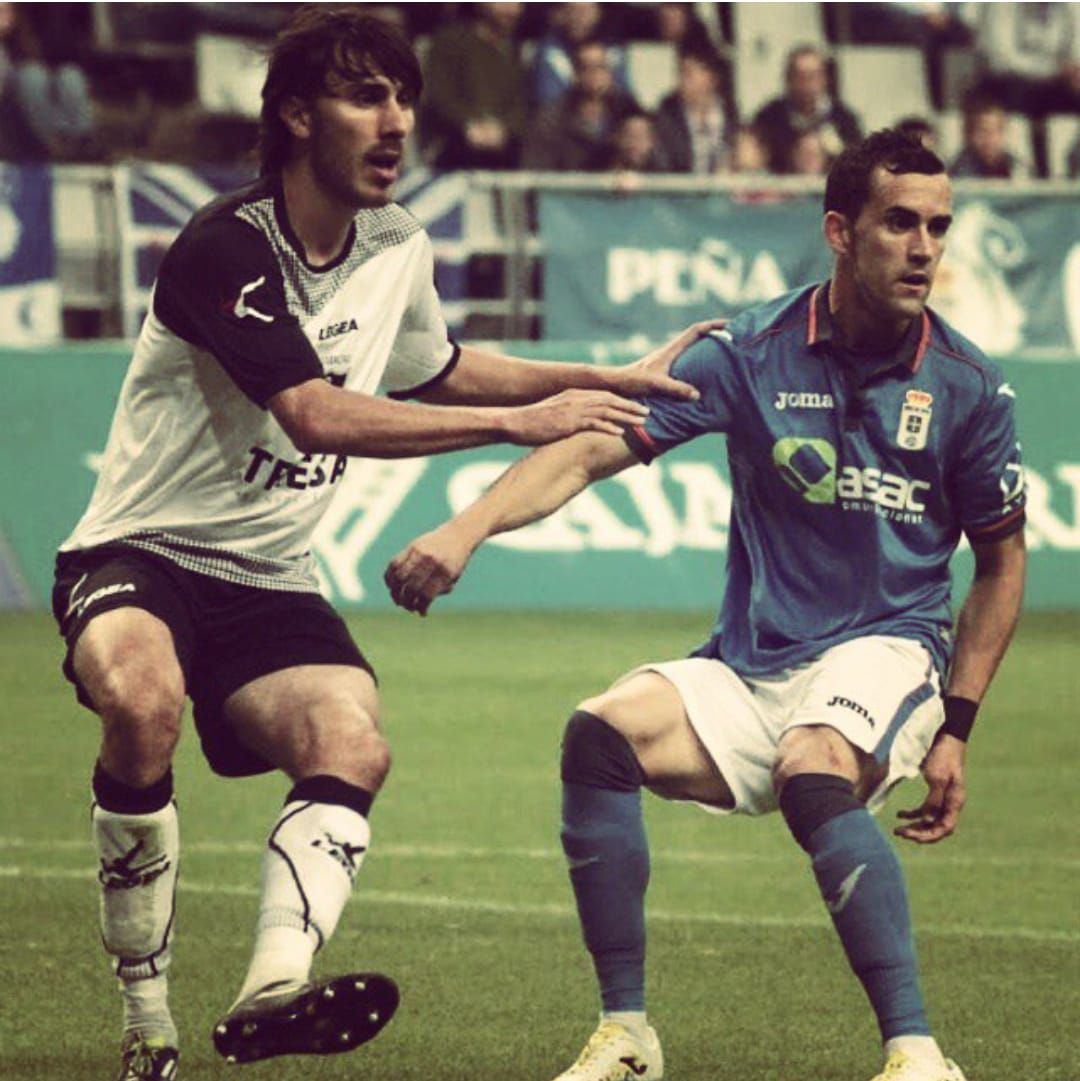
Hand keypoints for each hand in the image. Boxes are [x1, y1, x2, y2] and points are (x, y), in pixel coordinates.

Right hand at [385, 522, 475, 615]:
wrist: (458, 534)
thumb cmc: (456, 561)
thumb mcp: (453, 577)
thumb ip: (438, 591)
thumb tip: (419, 605)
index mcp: (445, 572)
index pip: (427, 595)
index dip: (421, 607)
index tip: (420, 613)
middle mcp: (431, 561)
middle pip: (411, 587)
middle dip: (407, 602)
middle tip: (408, 607)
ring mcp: (419, 552)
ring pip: (399, 577)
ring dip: (395, 592)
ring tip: (398, 600)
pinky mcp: (411, 547)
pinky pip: (394, 564)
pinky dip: (390, 578)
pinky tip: (392, 586)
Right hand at [503, 389, 648, 444]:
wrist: (515, 422)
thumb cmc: (533, 421)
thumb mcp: (555, 413)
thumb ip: (571, 415)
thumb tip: (580, 424)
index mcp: (574, 395)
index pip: (604, 395)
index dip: (622, 401)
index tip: (636, 406)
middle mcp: (576, 399)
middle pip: (610, 400)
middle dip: (630, 406)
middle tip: (647, 412)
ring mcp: (573, 410)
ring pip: (606, 410)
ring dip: (626, 416)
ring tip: (642, 421)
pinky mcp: (568, 422)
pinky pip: (593, 423)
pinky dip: (608, 427)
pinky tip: (619, 432)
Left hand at [607, 319, 726, 400]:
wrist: (615, 383)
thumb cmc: (632, 381)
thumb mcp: (656, 384)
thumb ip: (675, 388)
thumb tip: (697, 395)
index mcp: (671, 349)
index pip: (696, 331)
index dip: (713, 325)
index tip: (730, 324)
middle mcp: (671, 352)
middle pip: (698, 337)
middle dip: (716, 334)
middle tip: (734, 338)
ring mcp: (668, 360)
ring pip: (693, 349)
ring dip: (708, 348)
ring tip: (726, 355)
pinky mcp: (665, 370)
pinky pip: (687, 363)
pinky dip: (699, 364)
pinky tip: (705, 376)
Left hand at [894, 734, 966, 843]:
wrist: (945, 736)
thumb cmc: (943, 755)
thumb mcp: (937, 778)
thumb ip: (934, 800)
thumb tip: (928, 821)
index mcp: (955, 801)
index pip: (945, 828)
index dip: (929, 836)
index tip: (910, 836)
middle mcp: (951, 803)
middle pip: (936, 827)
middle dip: (918, 833)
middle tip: (899, 833)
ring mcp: (944, 798)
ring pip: (930, 820)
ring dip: (915, 825)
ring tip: (897, 829)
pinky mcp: (936, 791)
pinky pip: (925, 809)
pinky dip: (913, 813)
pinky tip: (900, 813)